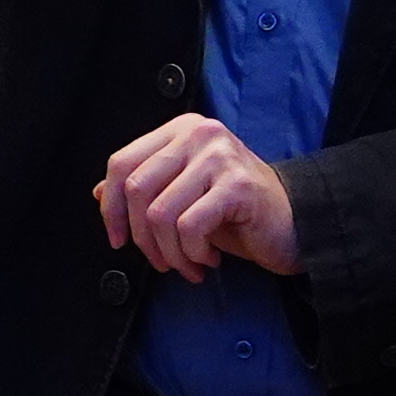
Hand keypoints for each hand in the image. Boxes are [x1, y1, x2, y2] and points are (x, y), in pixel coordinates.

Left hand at [95, 115, 302, 282]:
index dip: (111, 207)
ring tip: (188, 265)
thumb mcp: (182, 194)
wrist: (296, 222)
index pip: (121, 163)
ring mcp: (219, 156)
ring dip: (170, 253)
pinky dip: (192, 254)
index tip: (116, 239)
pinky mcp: (238, 185)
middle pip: (136, 188)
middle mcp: (197, 134)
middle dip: (141, 238)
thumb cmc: (234, 211)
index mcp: (178, 130)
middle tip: (160, 262)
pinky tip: (208, 259)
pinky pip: (190, 227)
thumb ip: (145, 188)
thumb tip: (99, 193)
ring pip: (160, 213)